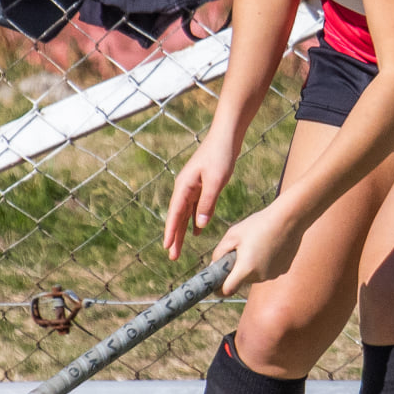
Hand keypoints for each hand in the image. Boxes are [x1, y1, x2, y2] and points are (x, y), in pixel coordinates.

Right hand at [163, 136, 238, 259]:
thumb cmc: (220, 156)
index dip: (170, 232)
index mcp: (184, 186)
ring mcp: (192, 187)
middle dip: (174, 237)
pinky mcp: (201, 187)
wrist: (226, 137)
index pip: (175, 214)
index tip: (167, 248)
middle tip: (172, 257)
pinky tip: (196, 232)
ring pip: (185, 214)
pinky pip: (195, 208)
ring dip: (182, 232)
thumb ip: (207, 203)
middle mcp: (185, 188)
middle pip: (177, 217)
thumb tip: (199, 226)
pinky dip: (194, 221)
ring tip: (178, 249)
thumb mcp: (216, 181)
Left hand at [211, 201, 305, 296]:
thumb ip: (219, 253)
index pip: (227, 290)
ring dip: (251, 265)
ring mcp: (273, 274)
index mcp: (245, 268)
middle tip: (239, 250)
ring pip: (255, 275)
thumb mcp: (232, 235)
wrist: (289, 218)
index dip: (218, 289)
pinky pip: (268, 270)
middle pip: (242, 280)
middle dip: (237, 270)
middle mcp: (260, 276)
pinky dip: (265, 262)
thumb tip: (214, 266)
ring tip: (257, 244)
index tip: (216, 283)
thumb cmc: (258, 224)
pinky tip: (269, 245)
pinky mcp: (283, 270)